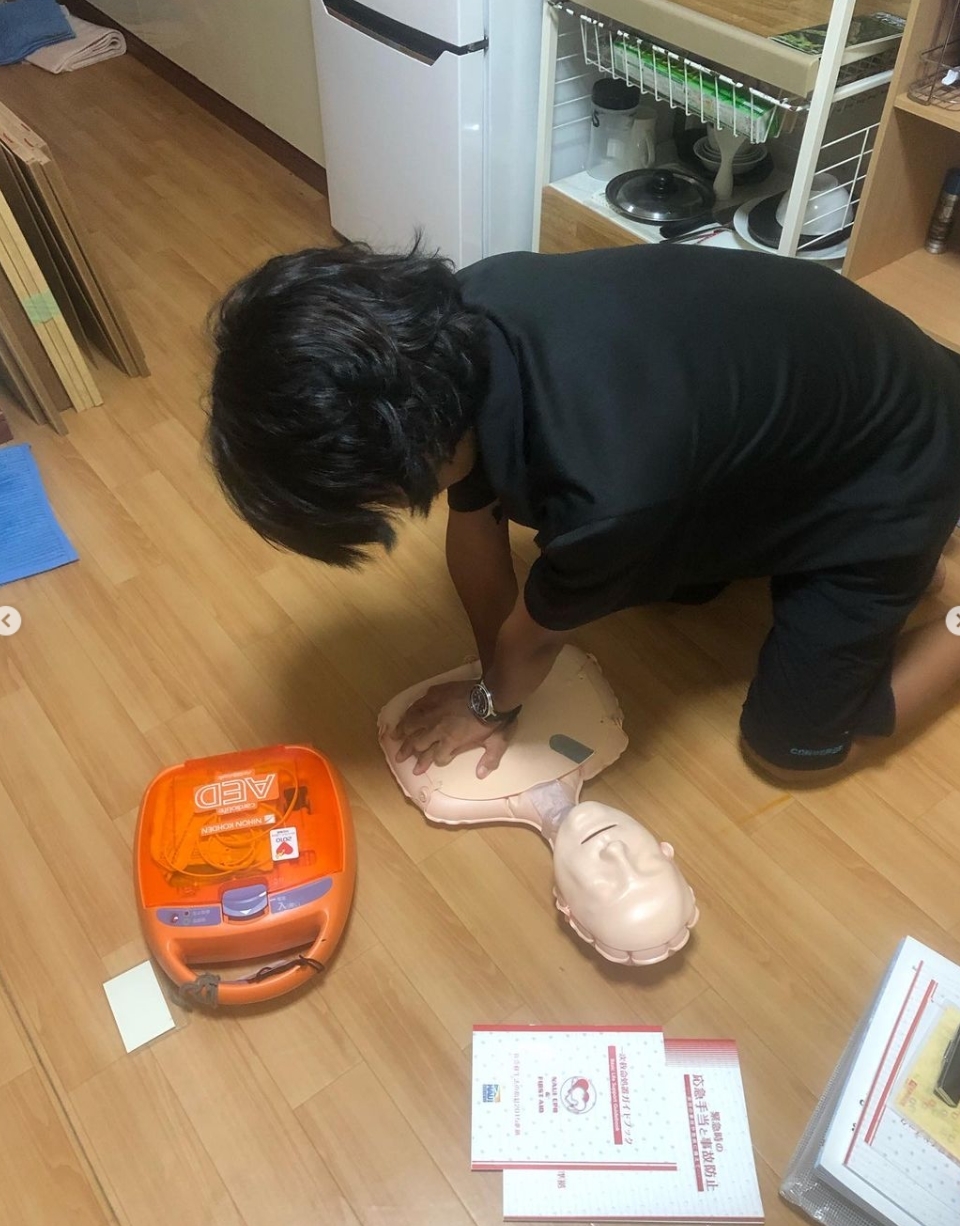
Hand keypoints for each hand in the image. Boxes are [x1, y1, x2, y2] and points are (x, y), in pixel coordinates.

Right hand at [394, 680, 514, 777]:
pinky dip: (410, 711)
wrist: (492, 694)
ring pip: (413, 723)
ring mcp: (434, 711)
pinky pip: (418, 704)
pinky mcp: (435, 695)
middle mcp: (438, 728)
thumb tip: (481, 774)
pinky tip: (405, 714)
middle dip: (408, 751)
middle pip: (418, 743)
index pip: (436, 757)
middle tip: (399, 757)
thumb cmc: (495, 720)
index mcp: (451, 741)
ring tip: (394, 736)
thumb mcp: (497, 743)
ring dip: (403, 731)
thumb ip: (489, 760)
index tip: (418, 770)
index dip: (427, 764)